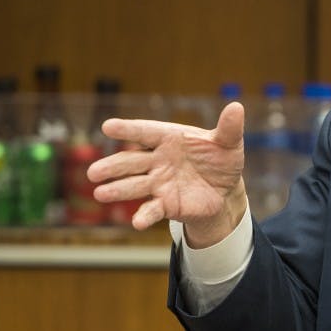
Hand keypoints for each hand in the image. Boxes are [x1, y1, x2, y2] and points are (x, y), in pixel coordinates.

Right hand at [86, 102, 246, 246]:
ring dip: (118, 190)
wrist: (225, 190)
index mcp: (170, 138)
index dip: (128, 129)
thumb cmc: (221, 159)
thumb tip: (236, 107)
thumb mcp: (228, 143)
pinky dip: (144, 216)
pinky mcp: (166, 203)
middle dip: (113, 166)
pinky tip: (136, 223)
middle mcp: (158, 159)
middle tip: (94, 172)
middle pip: (132, 161)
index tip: (108, 126)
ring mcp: (159, 182)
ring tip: (100, 193)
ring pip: (135, 185)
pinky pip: (152, 209)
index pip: (146, 131)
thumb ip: (229, 128)